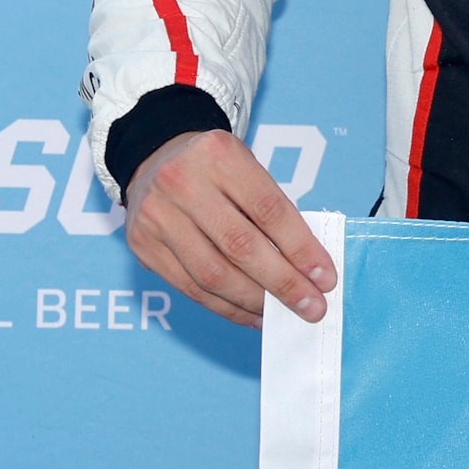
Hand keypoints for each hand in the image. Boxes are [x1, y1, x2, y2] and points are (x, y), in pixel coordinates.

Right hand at [123, 130, 337, 328]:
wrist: (155, 157)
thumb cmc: (214, 168)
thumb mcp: (246, 167)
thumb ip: (272, 209)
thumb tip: (308, 267)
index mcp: (219, 154)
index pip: (269, 209)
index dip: (301, 248)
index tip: (325, 278)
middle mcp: (182, 182)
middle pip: (240, 246)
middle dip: (282, 283)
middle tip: (311, 307)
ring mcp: (157, 215)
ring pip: (213, 274)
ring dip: (254, 301)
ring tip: (282, 314)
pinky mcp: (143, 245)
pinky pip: (190, 287)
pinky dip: (225, 307)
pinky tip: (251, 313)